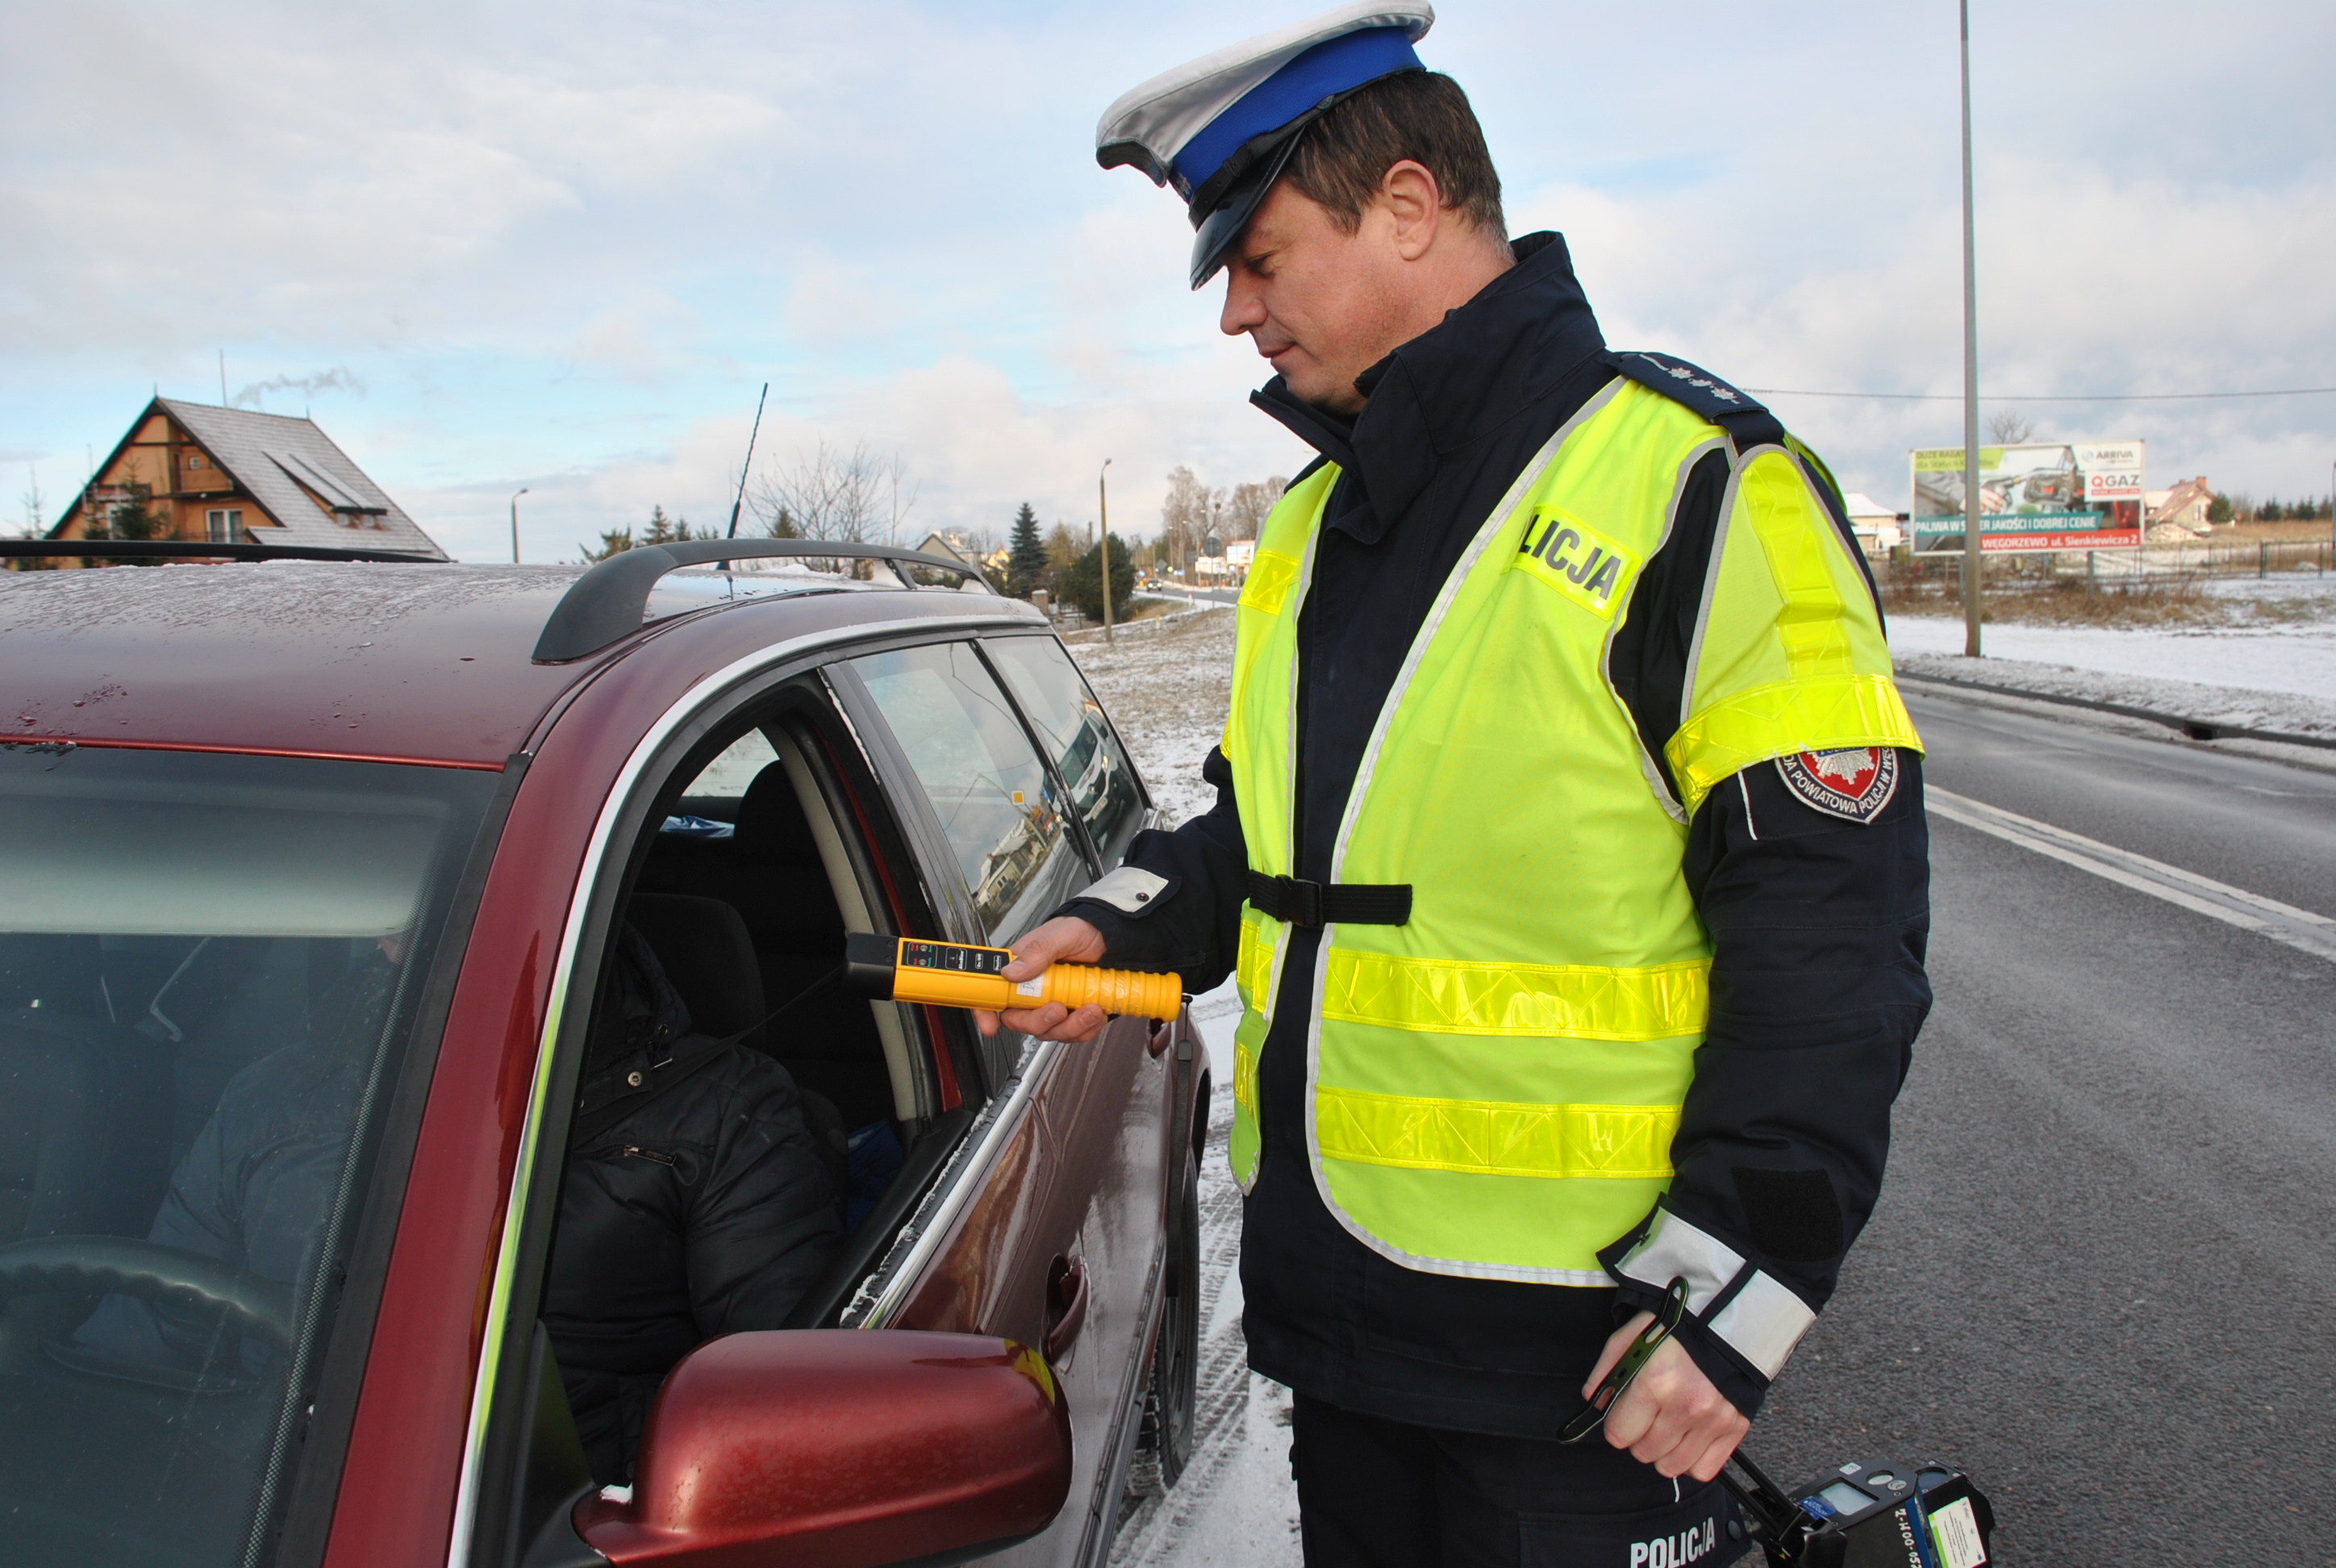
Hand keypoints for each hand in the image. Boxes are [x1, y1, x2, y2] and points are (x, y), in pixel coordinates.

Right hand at [975, 917, 1109, 1042]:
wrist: (1110, 939)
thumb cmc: (1080, 932)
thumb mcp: (1060, 935)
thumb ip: (1037, 951)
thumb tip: (1011, 972)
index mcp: (1019, 970)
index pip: (991, 993)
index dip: (984, 1012)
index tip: (989, 1026)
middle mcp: (1031, 992)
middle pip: (1019, 1021)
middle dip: (1039, 1022)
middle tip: (1059, 1009)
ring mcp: (1050, 1006)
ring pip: (1048, 1031)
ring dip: (1070, 1027)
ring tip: (1090, 1008)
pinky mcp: (1071, 1016)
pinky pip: (1073, 1034)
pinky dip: (1086, 1028)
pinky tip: (1096, 1012)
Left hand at [1583, 1310, 1749, 1481]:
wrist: (1725, 1320)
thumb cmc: (1676, 1327)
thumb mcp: (1631, 1336)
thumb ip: (1607, 1370)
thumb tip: (1595, 1402)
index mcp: (1655, 1381)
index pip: (1619, 1434)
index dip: (1616, 1425)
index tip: (1621, 1417)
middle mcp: (1686, 1405)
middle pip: (1644, 1453)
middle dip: (1638, 1437)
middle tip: (1646, 1416)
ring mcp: (1712, 1420)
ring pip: (1671, 1467)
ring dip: (1663, 1451)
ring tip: (1667, 1425)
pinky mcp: (1734, 1428)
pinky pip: (1703, 1470)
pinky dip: (1691, 1460)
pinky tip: (1687, 1437)